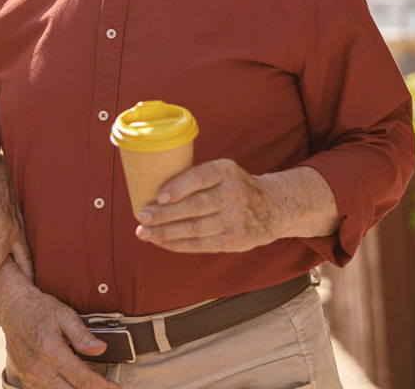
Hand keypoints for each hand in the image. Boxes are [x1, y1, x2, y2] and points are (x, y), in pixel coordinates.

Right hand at [0, 269, 119, 388]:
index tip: (115, 388)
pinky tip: (71, 385)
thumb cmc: (39, 309)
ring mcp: (30, 377)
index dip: (102, 387)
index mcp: (51, 352)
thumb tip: (101, 349)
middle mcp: (39, 369)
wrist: (13, 309)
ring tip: (91, 386)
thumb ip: (82, 335)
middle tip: (107, 388)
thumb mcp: (64, 315)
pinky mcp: (26, 380)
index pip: (82, 379)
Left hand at [133, 159, 282, 252]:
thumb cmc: (234, 187)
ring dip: (165, 232)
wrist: (272, 208)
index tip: (159, 197)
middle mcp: (234, 193)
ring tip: (144, 232)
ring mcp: (236, 218)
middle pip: (194, 206)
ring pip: (194, 228)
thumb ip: (197, 178)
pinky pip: (201, 244)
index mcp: (227, 170)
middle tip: (142, 217)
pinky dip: (178, 244)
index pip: (200, 177)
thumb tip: (152, 190)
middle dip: (164, 214)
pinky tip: (161, 242)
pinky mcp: (235, 240)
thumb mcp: (223, 172)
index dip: (178, 187)